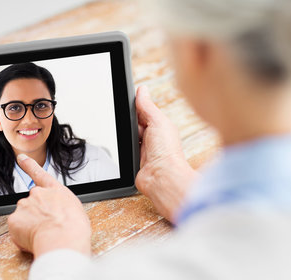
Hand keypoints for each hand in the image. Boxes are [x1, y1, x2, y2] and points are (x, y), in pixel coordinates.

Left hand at [7, 154, 91, 258]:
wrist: (63, 239)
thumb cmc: (74, 228)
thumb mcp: (76, 211)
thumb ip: (61, 207)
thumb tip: (56, 216)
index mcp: (54, 190)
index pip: (39, 174)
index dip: (29, 165)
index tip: (20, 158)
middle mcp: (37, 194)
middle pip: (32, 204)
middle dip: (36, 216)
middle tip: (47, 229)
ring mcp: (24, 205)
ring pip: (24, 218)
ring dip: (30, 226)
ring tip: (44, 236)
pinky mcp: (14, 219)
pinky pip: (16, 229)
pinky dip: (22, 236)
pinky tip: (33, 240)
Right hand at [135, 86, 198, 222]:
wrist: (162, 178)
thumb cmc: (167, 152)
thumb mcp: (157, 122)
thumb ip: (147, 107)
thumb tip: (142, 90)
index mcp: (161, 127)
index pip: (144, 112)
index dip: (135, 106)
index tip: (124, 99)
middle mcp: (153, 138)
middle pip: (134, 125)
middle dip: (128, 122)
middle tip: (124, 120)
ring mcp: (143, 150)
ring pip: (128, 138)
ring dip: (126, 137)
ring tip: (128, 137)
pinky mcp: (135, 161)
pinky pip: (125, 151)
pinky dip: (123, 149)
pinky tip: (124, 147)